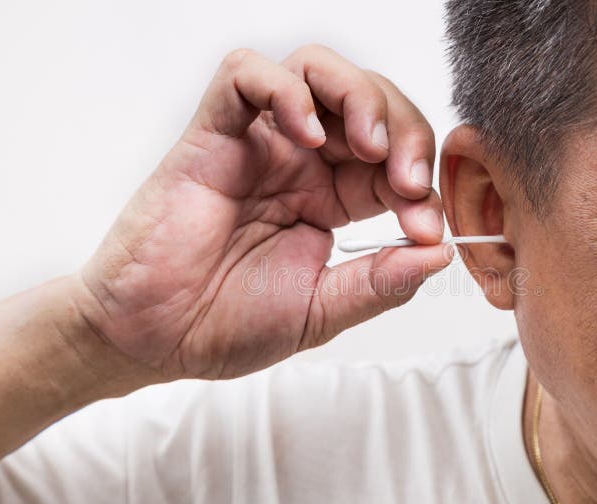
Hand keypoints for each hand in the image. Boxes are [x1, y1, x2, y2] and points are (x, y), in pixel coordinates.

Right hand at [76, 46, 450, 380]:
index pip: (394, 159)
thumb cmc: (227, 324)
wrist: (156, 339)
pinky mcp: (212, 135)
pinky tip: (305, 135)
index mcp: (330, 199)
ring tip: (369, 147)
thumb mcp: (322, 311)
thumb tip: (440, 254)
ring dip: (358, 96)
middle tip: (409, 180)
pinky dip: (284, 90)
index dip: (423, 182)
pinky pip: (245, 76)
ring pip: (316, 71)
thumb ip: (381, 283)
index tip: (426, 228)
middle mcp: (299, 163)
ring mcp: (258, 144)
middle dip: (405, 130)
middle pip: (368, 101)